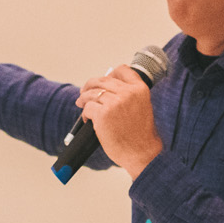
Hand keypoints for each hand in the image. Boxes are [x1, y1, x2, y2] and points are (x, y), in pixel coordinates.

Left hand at [76, 66, 162, 180]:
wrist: (141, 152)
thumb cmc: (140, 134)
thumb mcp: (141, 107)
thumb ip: (128, 95)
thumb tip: (105, 88)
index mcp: (139, 89)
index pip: (122, 70)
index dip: (110, 74)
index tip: (103, 80)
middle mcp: (128, 93)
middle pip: (102, 80)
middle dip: (90, 85)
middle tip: (84, 92)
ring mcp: (115, 102)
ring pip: (92, 93)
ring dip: (84, 99)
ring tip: (81, 104)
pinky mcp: (103, 114)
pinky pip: (88, 108)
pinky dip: (85, 113)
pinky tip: (88, 120)